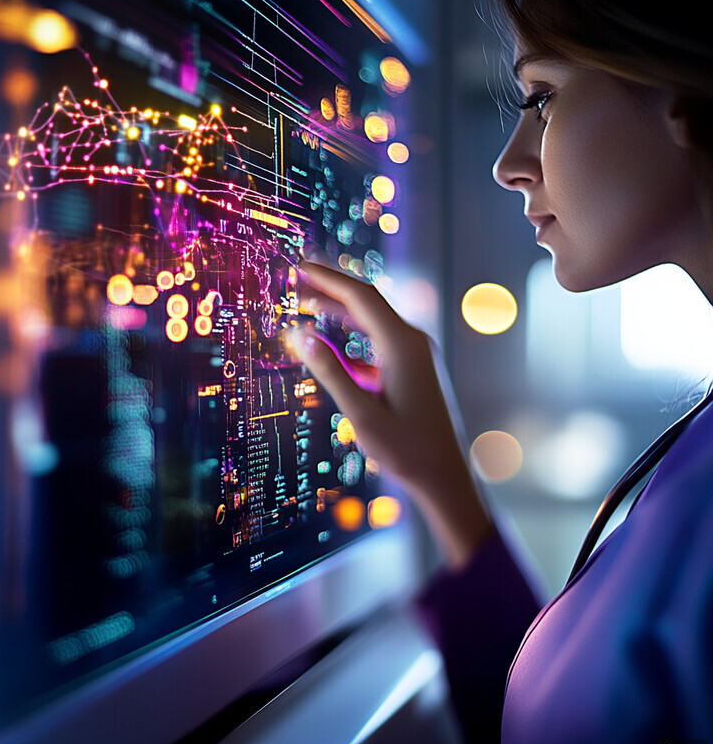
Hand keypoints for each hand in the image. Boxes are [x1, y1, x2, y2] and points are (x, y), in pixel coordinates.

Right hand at [288, 260, 491, 566]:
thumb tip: (300, 335)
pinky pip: (379, 342)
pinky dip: (353, 338)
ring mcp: (417, 354)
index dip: (328, 278)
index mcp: (402, 345)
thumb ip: (330, 371)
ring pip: (373, 321)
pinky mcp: (415, 369)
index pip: (360, 297)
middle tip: (298, 278)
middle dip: (331, 288)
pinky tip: (332, 346)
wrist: (445, 476)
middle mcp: (413, 342)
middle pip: (367, 302)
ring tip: (308, 305)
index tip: (300, 267)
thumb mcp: (360, 413)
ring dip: (341, 312)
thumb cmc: (405, 449)